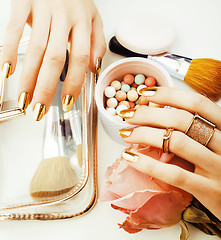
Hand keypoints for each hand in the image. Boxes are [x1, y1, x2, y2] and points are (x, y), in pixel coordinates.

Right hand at [0, 0, 105, 119]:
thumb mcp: (93, 17)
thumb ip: (96, 42)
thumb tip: (94, 68)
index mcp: (83, 22)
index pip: (80, 59)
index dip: (74, 83)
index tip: (68, 102)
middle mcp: (64, 17)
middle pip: (56, 59)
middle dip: (47, 88)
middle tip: (40, 109)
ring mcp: (43, 10)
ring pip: (36, 50)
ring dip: (29, 77)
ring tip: (25, 99)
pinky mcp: (24, 2)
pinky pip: (14, 28)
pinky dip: (9, 50)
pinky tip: (8, 70)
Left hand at [119, 87, 220, 219]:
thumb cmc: (219, 165)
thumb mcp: (210, 141)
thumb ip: (190, 127)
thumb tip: (153, 109)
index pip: (196, 103)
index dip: (168, 94)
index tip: (144, 93)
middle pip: (181, 119)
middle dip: (148, 114)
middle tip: (128, 115)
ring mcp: (218, 167)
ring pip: (176, 142)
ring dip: (144, 135)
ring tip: (126, 134)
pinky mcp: (209, 190)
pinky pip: (174, 174)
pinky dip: (148, 164)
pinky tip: (130, 157)